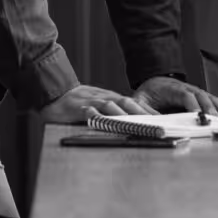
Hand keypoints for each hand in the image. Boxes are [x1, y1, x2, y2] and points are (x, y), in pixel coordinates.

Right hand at [38, 84, 153, 124]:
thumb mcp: (97, 107)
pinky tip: (108, 122)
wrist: (54, 93)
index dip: (148, 110)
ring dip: (127, 114)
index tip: (162, 119)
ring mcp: (93, 101)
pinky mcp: (80, 107)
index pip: (134, 103)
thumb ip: (110, 114)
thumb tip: (128, 124)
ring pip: (113, 106)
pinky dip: (101, 116)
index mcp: (111, 99)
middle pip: (128, 103)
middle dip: (144, 112)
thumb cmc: (76, 104)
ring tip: (140, 124)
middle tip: (158, 122)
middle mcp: (105, 98)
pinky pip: (92, 111)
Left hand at [133, 76, 217, 116]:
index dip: (192, 104)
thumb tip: (150, 121)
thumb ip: (143, 109)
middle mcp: (186, 88)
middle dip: (209, 107)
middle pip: (201, 96)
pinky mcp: (200, 98)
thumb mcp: (139, 100)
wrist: (154, 82)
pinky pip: (214, 101)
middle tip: (215, 119)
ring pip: (210, 98)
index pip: (185, 94)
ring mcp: (195, 92)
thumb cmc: (149, 92)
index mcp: (172, 88)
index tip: (197, 115)